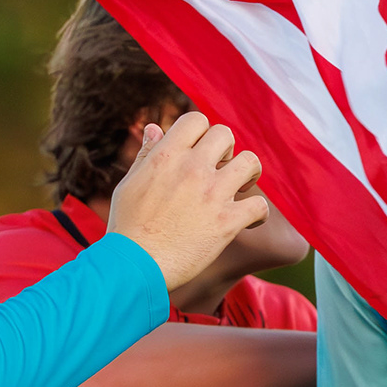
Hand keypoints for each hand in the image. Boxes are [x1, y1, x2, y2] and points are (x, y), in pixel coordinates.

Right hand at [103, 111, 271, 297]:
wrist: (133, 266)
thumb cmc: (127, 227)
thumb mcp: (129, 183)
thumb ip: (147, 154)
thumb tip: (154, 128)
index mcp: (167, 156)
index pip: (196, 120)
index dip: (201, 133)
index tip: (199, 151)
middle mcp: (192, 169)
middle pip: (225, 134)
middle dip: (226, 150)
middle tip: (220, 169)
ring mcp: (212, 194)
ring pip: (250, 163)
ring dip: (249, 174)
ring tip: (239, 187)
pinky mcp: (226, 222)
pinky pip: (260, 206)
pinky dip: (258, 214)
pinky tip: (248, 221)